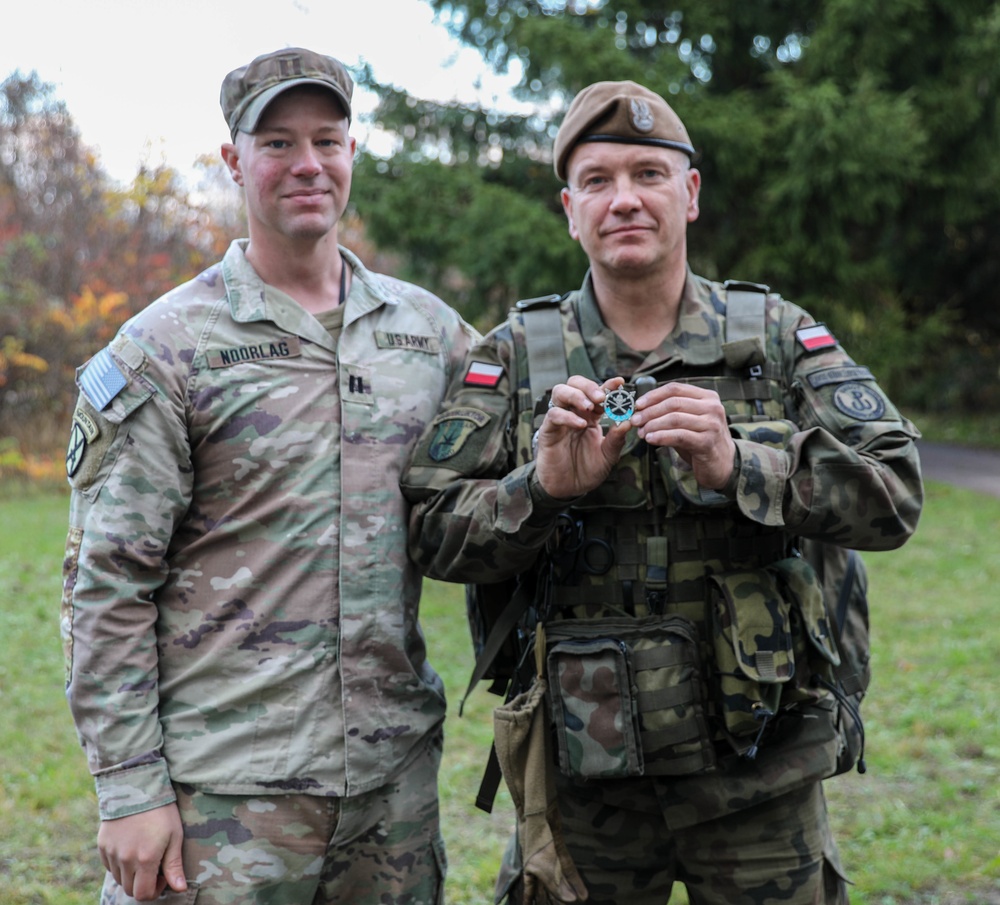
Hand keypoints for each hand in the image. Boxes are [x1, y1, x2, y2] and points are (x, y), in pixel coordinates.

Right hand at [98, 802, 186, 900]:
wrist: (137, 787)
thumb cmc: (161, 811)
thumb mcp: (174, 835)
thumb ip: (174, 865)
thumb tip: (180, 889)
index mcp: (145, 859)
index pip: (143, 894)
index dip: (154, 891)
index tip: (162, 876)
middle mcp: (125, 860)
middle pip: (129, 889)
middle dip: (143, 884)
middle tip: (154, 866)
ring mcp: (111, 853)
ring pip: (118, 879)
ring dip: (131, 874)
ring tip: (143, 855)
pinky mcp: (102, 845)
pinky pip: (110, 866)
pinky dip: (119, 864)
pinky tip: (131, 847)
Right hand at [534, 376, 631, 498]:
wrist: (569, 488)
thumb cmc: (587, 470)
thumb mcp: (608, 455)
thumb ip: (616, 439)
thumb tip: (628, 422)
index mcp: (590, 416)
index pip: (597, 393)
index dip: (608, 385)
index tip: (620, 382)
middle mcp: (574, 413)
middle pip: (574, 384)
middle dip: (588, 386)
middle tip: (602, 397)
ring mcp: (560, 420)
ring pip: (560, 392)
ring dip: (576, 394)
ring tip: (589, 406)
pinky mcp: (548, 430)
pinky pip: (554, 415)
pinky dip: (567, 416)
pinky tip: (580, 425)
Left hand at [630, 382, 736, 489]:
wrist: (722, 464)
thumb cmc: (700, 440)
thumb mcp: (688, 421)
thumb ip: (671, 412)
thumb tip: (641, 408)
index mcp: (707, 396)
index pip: (675, 388)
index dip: (653, 395)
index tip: (637, 404)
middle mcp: (712, 407)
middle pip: (673, 403)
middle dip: (650, 411)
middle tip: (635, 420)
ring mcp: (712, 424)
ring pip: (675, 418)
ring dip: (653, 425)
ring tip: (641, 432)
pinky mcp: (707, 442)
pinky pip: (679, 436)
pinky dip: (661, 436)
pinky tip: (650, 440)